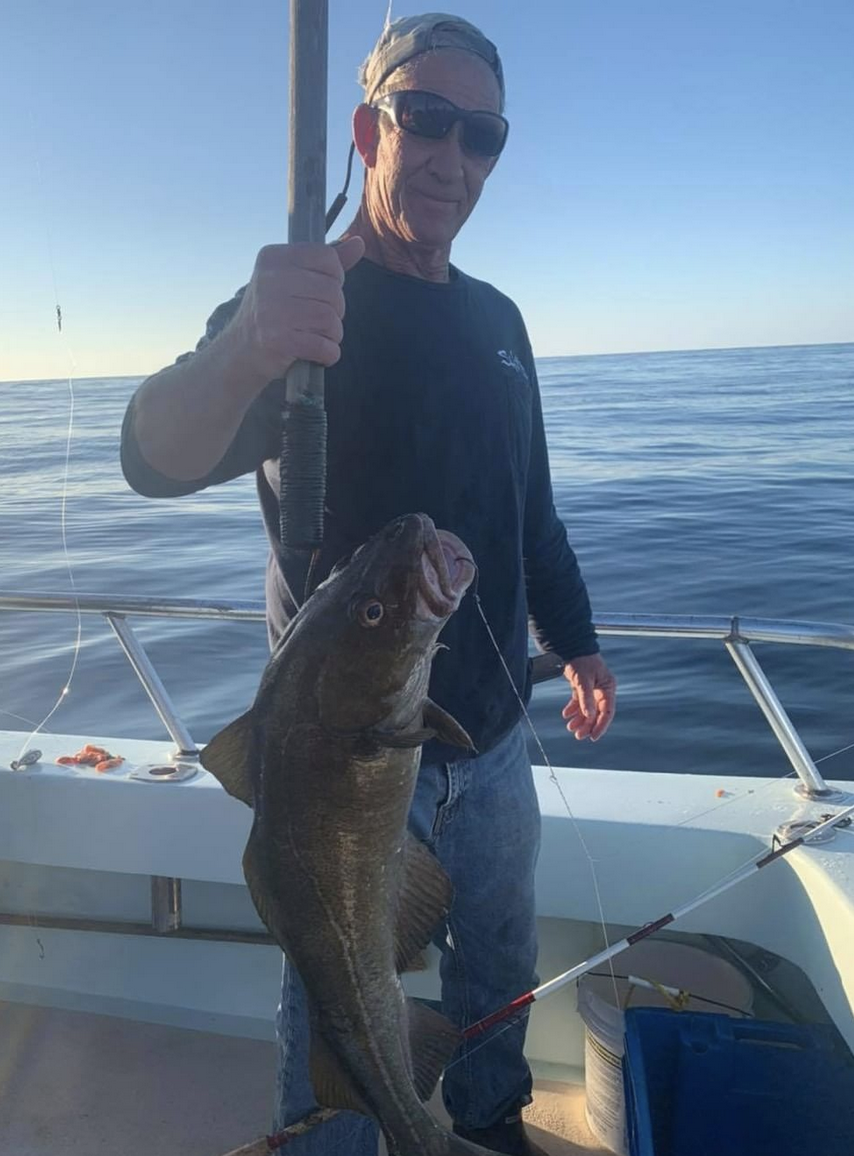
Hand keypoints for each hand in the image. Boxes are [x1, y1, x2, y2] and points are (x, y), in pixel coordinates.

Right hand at [229, 236, 364, 381]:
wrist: (241, 351)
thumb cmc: (274, 312)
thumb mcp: (294, 279)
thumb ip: (327, 262)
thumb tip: (360, 243)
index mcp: (273, 257)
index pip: (327, 257)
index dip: (335, 278)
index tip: (321, 293)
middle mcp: (269, 280)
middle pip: (332, 291)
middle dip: (335, 310)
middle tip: (319, 320)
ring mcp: (272, 310)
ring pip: (330, 319)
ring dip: (333, 334)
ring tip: (318, 336)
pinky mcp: (278, 340)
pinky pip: (324, 346)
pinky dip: (328, 354)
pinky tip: (318, 353)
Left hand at [560, 653, 615, 741]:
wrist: (571, 647)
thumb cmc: (581, 660)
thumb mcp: (583, 680)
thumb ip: (586, 698)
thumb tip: (589, 716)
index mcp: (608, 687)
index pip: (607, 711)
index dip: (601, 725)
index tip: (593, 737)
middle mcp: (602, 689)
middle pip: (597, 713)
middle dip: (588, 725)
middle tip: (578, 735)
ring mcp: (593, 689)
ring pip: (587, 709)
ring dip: (580, 719)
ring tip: (570, 727)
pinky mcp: (582, 687)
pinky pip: (579, 702)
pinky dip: (573, 709)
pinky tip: (566, 715)